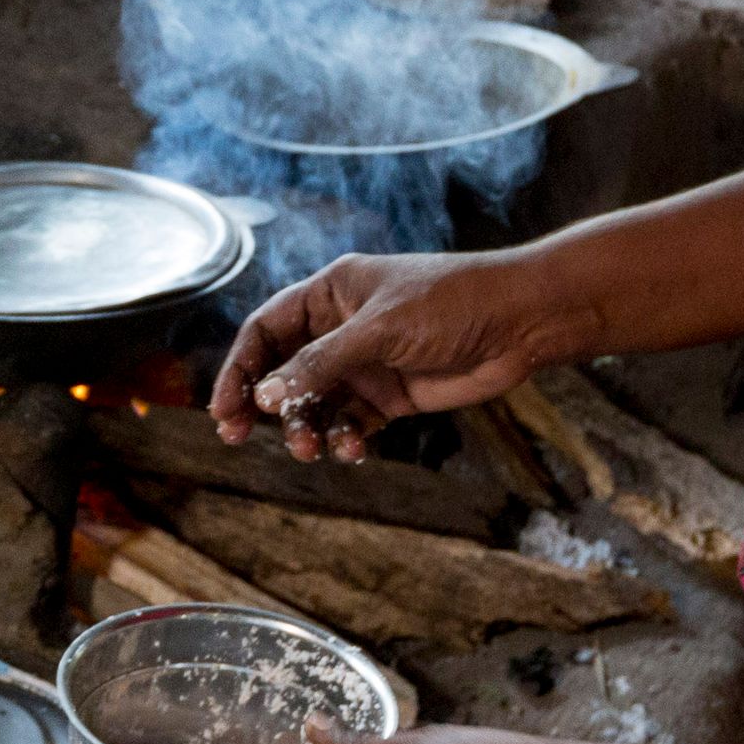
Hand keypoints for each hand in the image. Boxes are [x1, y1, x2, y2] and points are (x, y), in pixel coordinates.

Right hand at [208, 250, 570, 461]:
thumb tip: (266, 397)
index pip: (266, 330)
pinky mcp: (391, 396)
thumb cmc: (452, 303)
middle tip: (238, 438)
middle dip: (262, 406)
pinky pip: (351, 423)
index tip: (223, 407)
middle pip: (282, 371)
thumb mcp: (378, 330)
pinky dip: (344, 439)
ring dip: (304, 428)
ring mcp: (366, 364)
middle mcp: (341, 328)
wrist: (520, 322)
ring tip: (310, 448)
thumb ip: (321, 364)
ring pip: (314, 403)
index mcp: (330, 294)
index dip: (240, 367)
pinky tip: (353, 450)